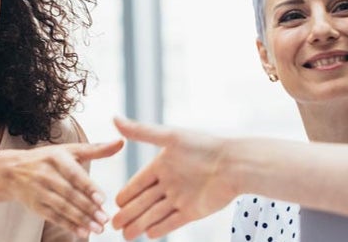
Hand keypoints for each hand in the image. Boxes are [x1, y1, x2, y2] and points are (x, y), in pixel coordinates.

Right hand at [0, 140, 123, 237]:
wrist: (11, 171)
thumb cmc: (47, 159)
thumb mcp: (69, 150)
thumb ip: (96, 149)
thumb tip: (121, 142)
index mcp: (56, 158)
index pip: (73, 174)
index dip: (87, 187)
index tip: (102, 199)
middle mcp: (45, 174)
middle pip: (69, 193)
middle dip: (87, 208)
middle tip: (105, 219)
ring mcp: (38, 191)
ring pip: (61, 207)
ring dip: (80, 220)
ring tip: (97, 229)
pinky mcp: (35, 205)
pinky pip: (53, 217)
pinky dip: (68, 226)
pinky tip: (82, 232)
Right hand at [111, 117, 236, 239]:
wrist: (234, 164)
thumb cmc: (203, 146)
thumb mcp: (169, 136)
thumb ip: (141, 132)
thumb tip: (114, 118)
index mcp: (162, 166)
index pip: (138, 183)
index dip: (126, 193)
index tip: (114, 203)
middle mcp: (170, 183)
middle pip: (144, 202)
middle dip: (128, 214)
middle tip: (112, 224)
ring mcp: (181, 198)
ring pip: (155, 213)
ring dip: (139, 224)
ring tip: (125, 235)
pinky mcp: (194, 211)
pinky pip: (173, 221)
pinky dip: (161, 227)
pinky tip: (148, 234)